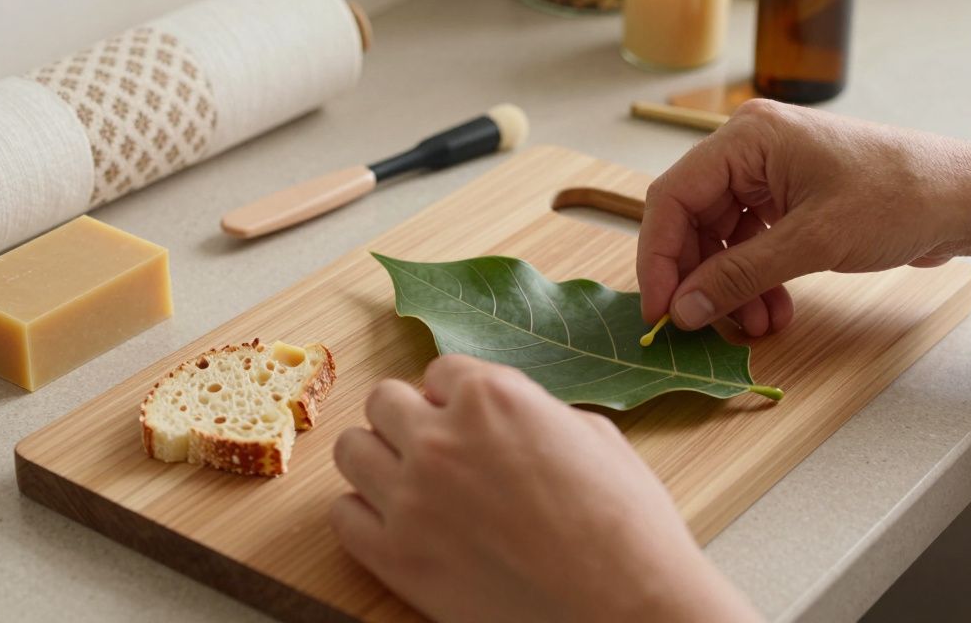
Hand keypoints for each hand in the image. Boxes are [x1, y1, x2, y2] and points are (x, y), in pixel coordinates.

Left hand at [330, 354, 761, 622]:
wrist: (626, 607)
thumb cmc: (628, 526)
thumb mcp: (595, 436)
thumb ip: (535, 412)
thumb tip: (511, 419)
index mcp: (493, 398)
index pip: (440, 371)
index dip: (456, 396)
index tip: (467, 420)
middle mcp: (441, 438)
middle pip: (383, 401)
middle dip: (410, 419)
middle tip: (438, 448)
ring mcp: (412, 499)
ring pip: (352, 449)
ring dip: (379, 459)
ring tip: (412, 483)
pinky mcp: (396, 558)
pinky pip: (342, 516)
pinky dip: (364, 515)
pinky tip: (399, 525)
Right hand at [639, 99, 970, 332]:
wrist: (967, 199)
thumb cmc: (901, 197)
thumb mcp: (812, 242)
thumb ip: (739, 276)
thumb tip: (685, 310)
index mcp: (747, 137)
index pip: (674, 197)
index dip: (660, 257)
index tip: (661, 310)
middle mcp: (750, 149)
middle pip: (693, 220)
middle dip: (700, 278)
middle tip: (702, 326)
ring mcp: (770, 174)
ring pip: (721, 238)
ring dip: (731, 287)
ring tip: (754, 326)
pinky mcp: (791, 200)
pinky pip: (751, 244)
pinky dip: (756, 281)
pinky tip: (772, 311)